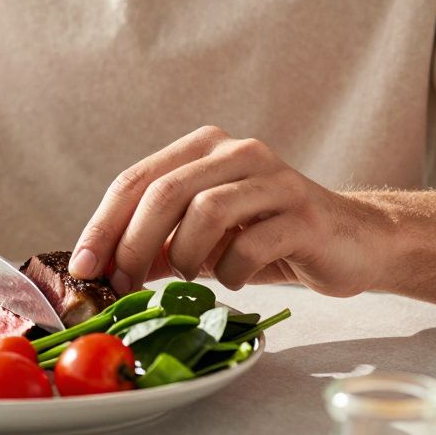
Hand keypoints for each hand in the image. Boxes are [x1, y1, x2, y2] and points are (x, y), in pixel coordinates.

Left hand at [68, 126, 391, 296]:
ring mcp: (274, 179)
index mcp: (203, 149)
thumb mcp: (199, 242)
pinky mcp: (304, 213)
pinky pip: (251, 243)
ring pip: (206, 211)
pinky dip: (229, 270)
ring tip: (187, 277)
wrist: (352, 242)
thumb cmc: (265, 240)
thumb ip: (153, 247)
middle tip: (123, 285)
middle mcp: (238, 152)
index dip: (103, 225)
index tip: (83, 267)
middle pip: (165, 192)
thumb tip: (99, 271)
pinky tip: (232, 280)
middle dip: (133, 245)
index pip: (135, 180)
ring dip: (183, 256)